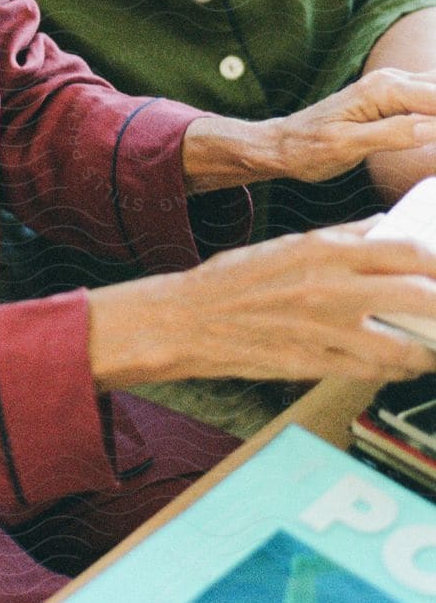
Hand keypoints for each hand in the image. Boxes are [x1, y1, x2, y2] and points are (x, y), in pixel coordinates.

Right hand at [88, 223, 435, 389]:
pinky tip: (403, 363)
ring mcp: (326, 332)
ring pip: (404, 347)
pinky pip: (373, 372)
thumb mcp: (291, 244)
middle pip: (419, 297)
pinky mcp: (316, 366)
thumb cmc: (236, 280)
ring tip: (432, 345)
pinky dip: (397, 370)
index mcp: (326, 251)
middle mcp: (331, 290)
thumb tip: (385, 229)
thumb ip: (343, 238)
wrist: (190, 321)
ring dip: (428, 348)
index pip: (408, 250)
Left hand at [182, 69, 435, 193]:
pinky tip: (431, 131)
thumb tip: (432, 127)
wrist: (283, 144)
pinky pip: (428, 98)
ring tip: (434, 144)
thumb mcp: (347, 146)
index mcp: (383, 90)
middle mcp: (391, 81)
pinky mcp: (393, 100)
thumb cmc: (308, 148)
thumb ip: (392, 134)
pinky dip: (434, 111)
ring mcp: (393, 88)